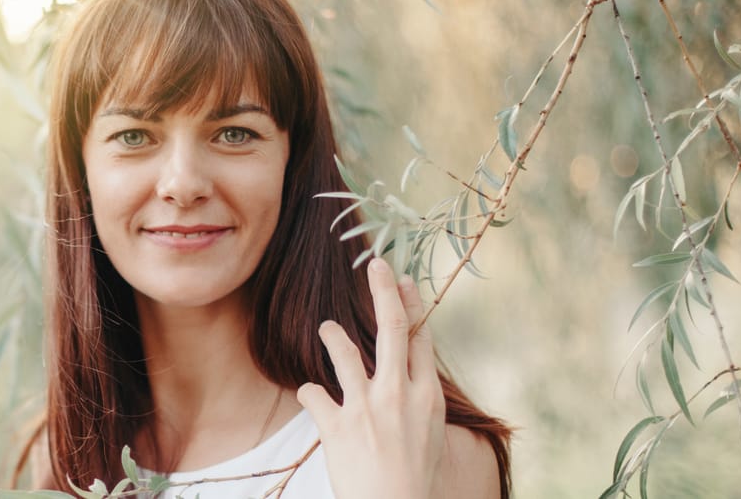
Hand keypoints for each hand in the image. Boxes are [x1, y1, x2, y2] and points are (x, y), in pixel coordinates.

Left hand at [296, 257, 444, 498]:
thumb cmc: (415, 481)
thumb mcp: (431, 436)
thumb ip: (420, 404)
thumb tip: (410, 378)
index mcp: (427, 398)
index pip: (421, 340)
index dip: (412, 306)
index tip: (405, 283)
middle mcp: (398, 394)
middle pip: (393, 328)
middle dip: (384, 291)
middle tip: (377, 264)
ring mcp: (366, 407)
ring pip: (344, 350)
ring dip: (332, 334)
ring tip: (327, 328)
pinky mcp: (336, 425)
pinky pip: (313, 392)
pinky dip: (310, 392)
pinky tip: (312, 396)